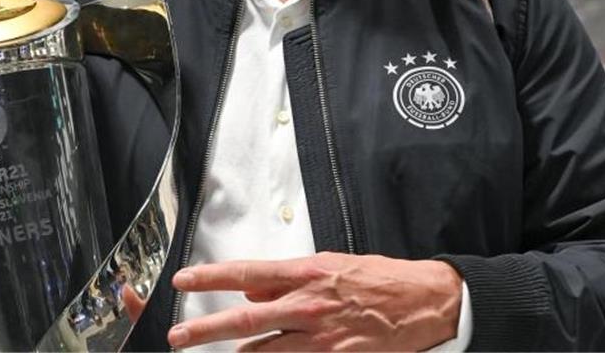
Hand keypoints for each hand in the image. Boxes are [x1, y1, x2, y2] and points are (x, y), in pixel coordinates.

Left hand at [166, 252, 461, 350]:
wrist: (426, 303)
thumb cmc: (380, 280)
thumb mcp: (331, 264)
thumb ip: (287, 277)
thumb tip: (252, 286)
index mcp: (307, 273)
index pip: (246, 273)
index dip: (211, 278)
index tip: (183, 281)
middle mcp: (310, 306)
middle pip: (245, 321)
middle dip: (205, 330)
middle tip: (177, 336)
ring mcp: (323, 339)